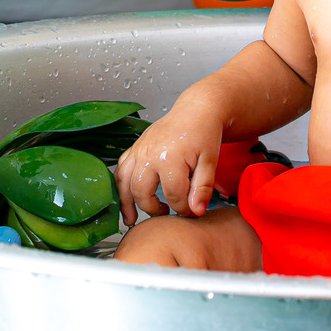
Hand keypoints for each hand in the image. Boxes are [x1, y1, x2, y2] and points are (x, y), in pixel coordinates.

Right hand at [114, 94, 224, 224]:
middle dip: (153, 209)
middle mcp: (149, 154)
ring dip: (125, 203)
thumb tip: (196, 211)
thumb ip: (202, 188)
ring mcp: (139, 150)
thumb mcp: (210, 161)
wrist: (196, 110)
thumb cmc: (204, 133)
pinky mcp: (135, 147)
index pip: (173, 196)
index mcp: (170, 158)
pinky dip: (120, 185)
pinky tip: (125, 197)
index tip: (191, 212)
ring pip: (124, 182)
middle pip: (142, 192)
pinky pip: (120, 169)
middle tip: (166, 215)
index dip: (183, 209)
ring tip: (130, 220)